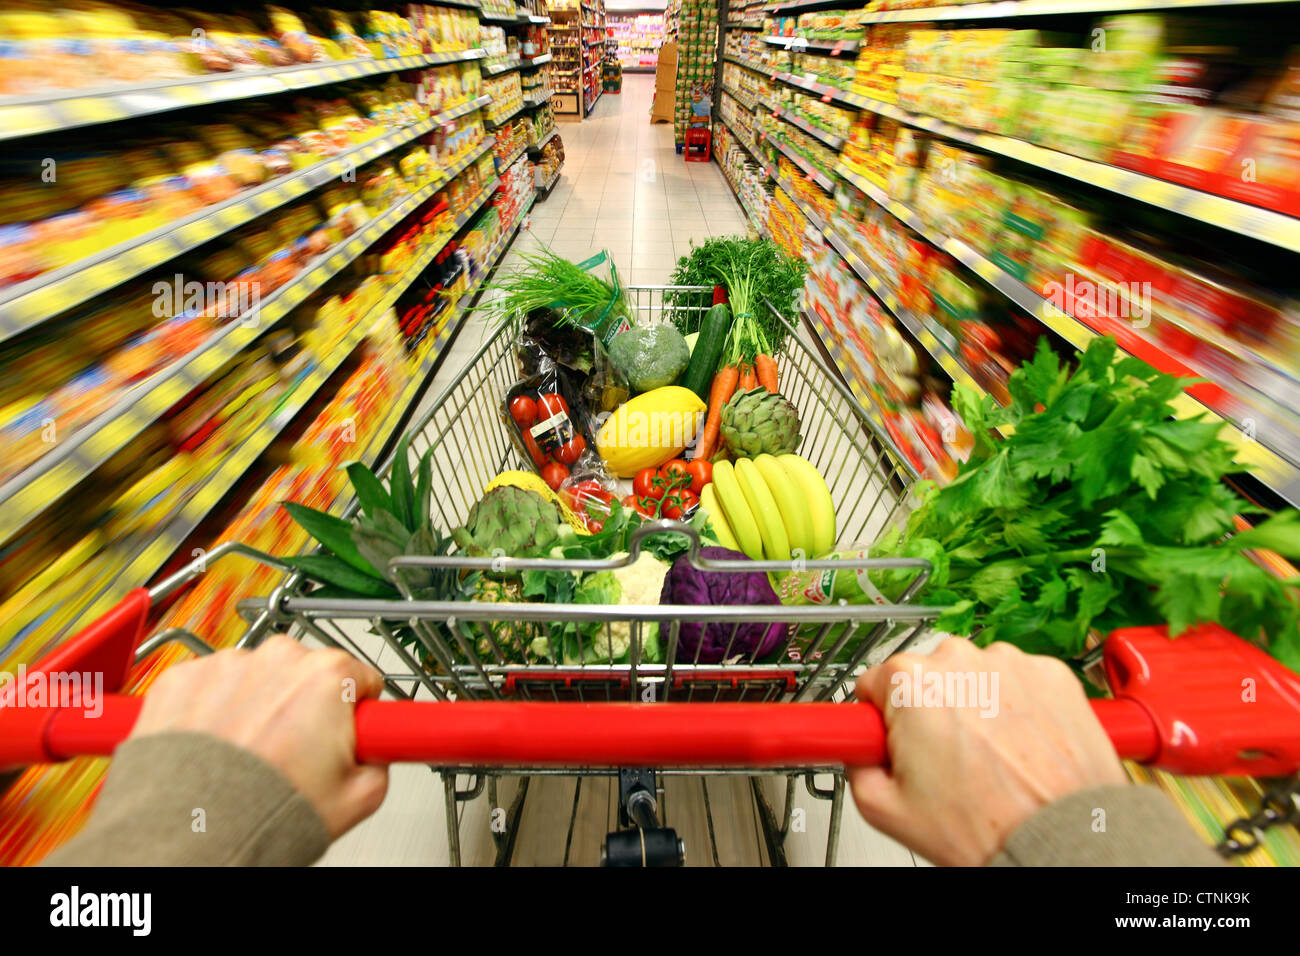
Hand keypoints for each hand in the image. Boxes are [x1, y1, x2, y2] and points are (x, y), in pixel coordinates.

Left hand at [130, 635, 388, 838]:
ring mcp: (226, 664)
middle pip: (306, 674)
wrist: (187, 831)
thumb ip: (380, 766)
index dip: (355, 712)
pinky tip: (213, 748)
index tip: (343, 732)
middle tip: (291, 755)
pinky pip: (208, 686)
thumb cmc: (261, 812)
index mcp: (329, 676)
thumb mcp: (356, 800)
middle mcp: (279, 657)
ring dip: (254, 706)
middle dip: (302, 707)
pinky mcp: (182, 678)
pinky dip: (211, 710)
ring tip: (245, 757)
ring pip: (255, 678)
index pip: (361, 678)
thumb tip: (374, 757)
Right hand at [848, 638, 1124, 865]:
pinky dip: (1019, 708)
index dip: (881, 718)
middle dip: (930, 712)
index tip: (895, 740)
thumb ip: (856, 766)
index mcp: (910, 681)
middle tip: (946, 762)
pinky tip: (1021, 748)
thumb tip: (860, 752)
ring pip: (975, 677)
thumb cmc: (987, 826)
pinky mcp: (1053, 674)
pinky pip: (1020, 683)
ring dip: (977, 706)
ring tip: (991, 760)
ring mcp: (1011, 663)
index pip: (873, 683)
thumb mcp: (884, 809)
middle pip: (926, 677)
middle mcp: (959, 659)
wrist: (1062, 840)